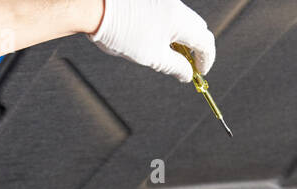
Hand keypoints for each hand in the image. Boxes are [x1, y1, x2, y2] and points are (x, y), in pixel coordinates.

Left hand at [89, 0, 215, 82]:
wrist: (91, 6)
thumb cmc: (120, 33)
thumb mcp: (153, 57)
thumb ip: (176, 67)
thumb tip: (188, 74)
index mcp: (180, 21)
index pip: (206, 42)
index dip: (206, 61)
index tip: (199, 73)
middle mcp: (175, 5)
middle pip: (198, 28)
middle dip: (196, 48)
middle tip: (186, 64)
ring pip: (183, 20)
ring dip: (181, 38)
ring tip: (166, 53)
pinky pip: (169, 13)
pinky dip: (169, 28)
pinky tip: (154, 37)